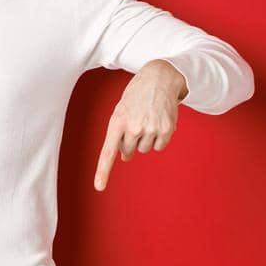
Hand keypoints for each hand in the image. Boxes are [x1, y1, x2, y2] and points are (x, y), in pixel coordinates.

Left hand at [94, 59, 187, 190]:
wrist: (159, 79)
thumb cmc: (135, 97)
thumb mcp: (121, 112)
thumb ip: (119, 135)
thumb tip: (125, 158)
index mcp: (116, 122)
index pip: (107, 151)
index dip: (103, 170)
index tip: (99, 187)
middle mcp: (133, 127)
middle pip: (128, 151)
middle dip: (129, 142)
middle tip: (135, 123)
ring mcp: (150, 129)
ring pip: (144, 149)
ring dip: (145, 139)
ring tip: (146, 119)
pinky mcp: (166, 130)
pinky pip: (159, 146)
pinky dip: (158, 138)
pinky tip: (158, 122)